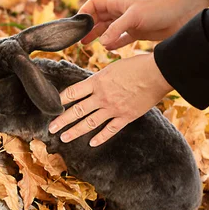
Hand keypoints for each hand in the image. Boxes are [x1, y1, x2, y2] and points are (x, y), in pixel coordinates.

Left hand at [48, 53, 172, 146]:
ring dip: (75, 131)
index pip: (73, 92)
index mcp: (98, 81)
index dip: (60, 100)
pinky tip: (91, 143)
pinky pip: (110, 130)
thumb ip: (101, 79)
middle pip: (77, 110)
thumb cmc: (137, 65)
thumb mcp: (113, 67)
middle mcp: (102, 96)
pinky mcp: (125, 116)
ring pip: (89, 123)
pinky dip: (100, 137)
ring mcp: (113, 108)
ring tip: (64, 137)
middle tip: (51, 128)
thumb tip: (92, 85)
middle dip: (62, 120)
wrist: (157, 73)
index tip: (51, 106)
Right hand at [79, 0, 208, 49]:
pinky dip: (113, 43)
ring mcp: (129, 23)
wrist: (182, 14)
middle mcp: (121, 12)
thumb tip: (101, 43)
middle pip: (98, 18)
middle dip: (88, 27)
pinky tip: (108, 49)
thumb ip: (116, 30)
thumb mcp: (134, 17)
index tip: (77, 24)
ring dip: (97, 36)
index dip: (84, 12)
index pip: (95, 4)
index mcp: (118, 3)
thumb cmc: (159, 9)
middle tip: (78, 38)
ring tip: (87, 44)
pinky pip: (120, 38)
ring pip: (107, 29)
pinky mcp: (137, 32)